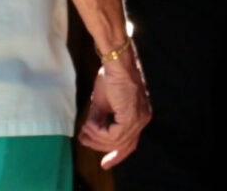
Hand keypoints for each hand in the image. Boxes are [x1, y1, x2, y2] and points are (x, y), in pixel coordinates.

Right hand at [78, 46, 151, 168]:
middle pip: (123, 145)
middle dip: (101, 147)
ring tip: (85, 127)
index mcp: (139, 115)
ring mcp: (139, 119)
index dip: (117, 155)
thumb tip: (87, 135)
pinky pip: (113, 135)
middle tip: (84, 138)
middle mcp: (143, 119)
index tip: (105, 164)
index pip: (130, 143)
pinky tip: (90, 124)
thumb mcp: (102, 104)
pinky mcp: (131, 117)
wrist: (115, 62)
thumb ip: (99, 121)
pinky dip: (99, 133)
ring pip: (116, 141)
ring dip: (96, 137)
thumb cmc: (110, 76)